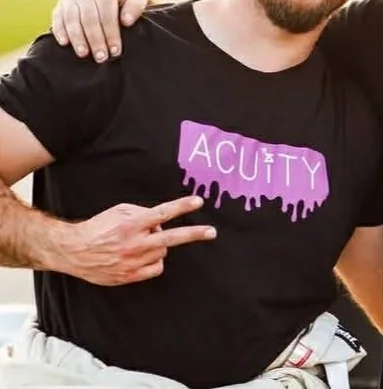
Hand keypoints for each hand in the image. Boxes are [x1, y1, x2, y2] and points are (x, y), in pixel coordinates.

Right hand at [51, 0, 149, 62]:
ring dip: (77, 38)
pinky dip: (60, 30)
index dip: (111, 35)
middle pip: (89, 19)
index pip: (107, 16)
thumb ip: (136, 6)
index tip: (115, 51)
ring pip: (72, 19)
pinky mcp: (63, 2)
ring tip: (83, 54)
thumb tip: (126, 21)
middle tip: (101, 57)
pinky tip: (64, 43)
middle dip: (95, 40)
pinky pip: (58, 17)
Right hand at [54, 195, 215, 285]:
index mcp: (130, 224)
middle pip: (171, 238)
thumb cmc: (99, 228)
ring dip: (158, 246)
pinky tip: (142, 257)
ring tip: (142, 243)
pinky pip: (156, 268)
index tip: (198, 202)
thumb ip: (143, 213)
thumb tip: (162, 220)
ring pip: (162, 252)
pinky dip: (154, 261)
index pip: (162, 213)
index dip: (181, 207)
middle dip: (194, 234)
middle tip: (212, 232)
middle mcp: (133, 243)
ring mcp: (132, 261)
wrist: (74, 251)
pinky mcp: (129, 276)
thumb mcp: (118, 211)